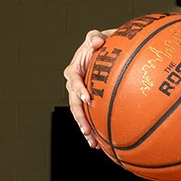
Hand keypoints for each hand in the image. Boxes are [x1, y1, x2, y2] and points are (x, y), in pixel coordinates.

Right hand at [63, 29, 104, 147]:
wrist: (107, 51)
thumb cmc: (102, 43)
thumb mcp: (97, 37)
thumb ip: (95, 38)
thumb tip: (97, 42)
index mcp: (74, 70)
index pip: (73, 80)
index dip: (79, 89)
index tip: (88, 98)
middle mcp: (74, 85)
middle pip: (74, 104)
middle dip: (80, 118)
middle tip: (87, 130)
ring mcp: (81, 95)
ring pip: (81, 114)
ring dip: (86, 129)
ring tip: (93, 143)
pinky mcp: (89, 102)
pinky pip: (91, 117)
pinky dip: (95, 129)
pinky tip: (101, 144)